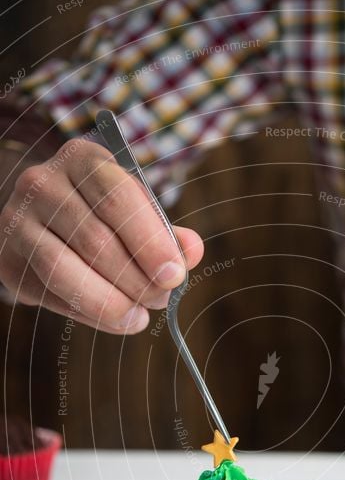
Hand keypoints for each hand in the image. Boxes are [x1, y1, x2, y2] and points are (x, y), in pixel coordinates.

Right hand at [0, 139, 203, 332]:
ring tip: (139, 316)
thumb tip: (192, 251)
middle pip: (95, 239)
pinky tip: (116, 319)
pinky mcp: (7, 260)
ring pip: (63, 270)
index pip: (117, 197)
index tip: (174, 276)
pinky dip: (90, 314)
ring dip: (110, 302)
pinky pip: (51, 295)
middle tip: (161, 299)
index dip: (149, 241)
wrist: (43, 222)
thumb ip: (165, 231)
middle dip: (136, 279)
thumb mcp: (137, 211)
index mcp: (83, 159)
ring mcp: (18, 221)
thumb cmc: (103, 214)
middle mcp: (42, 183)